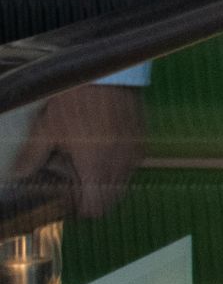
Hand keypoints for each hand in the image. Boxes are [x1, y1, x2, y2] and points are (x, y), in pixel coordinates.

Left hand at [11, 84, 145, 219]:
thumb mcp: (46, 129)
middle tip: (75, 187)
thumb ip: (32, 157)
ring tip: (87, 167)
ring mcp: (134, 151)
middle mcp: (121, 164)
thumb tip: (20, 174)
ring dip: (107, 183)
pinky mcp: (141, 138)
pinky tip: (102, 151)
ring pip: (123, 182)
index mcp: (97, 168)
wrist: (107, 73)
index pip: (96, 208)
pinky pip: (130, 163)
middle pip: (111, 200)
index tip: (68, 202)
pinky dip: (117, 165)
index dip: (80, 210)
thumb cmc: (76, 101)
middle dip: (93, 198)